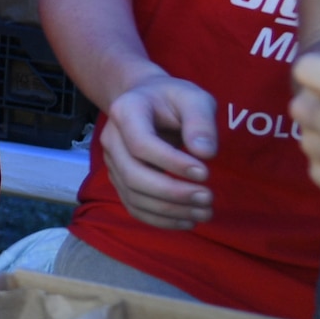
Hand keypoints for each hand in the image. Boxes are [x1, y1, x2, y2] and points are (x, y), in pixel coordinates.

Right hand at [97, 72, 217, 229]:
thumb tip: (205, 154)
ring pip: (133, 195)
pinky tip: (187, 220)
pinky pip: (133, 206)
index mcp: (125, 111)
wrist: (146, 100)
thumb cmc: (172, 98)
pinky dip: (160, 220)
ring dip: (170, 211)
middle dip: (172, 192)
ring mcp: (112, 161)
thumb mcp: (193, 98)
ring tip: (205, 212)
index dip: (171, 163)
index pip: (141, 144)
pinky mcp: (119, 179)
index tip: (205, 173)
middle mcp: (111, 139)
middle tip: (208, 197)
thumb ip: (201, 122)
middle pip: (133, 175)